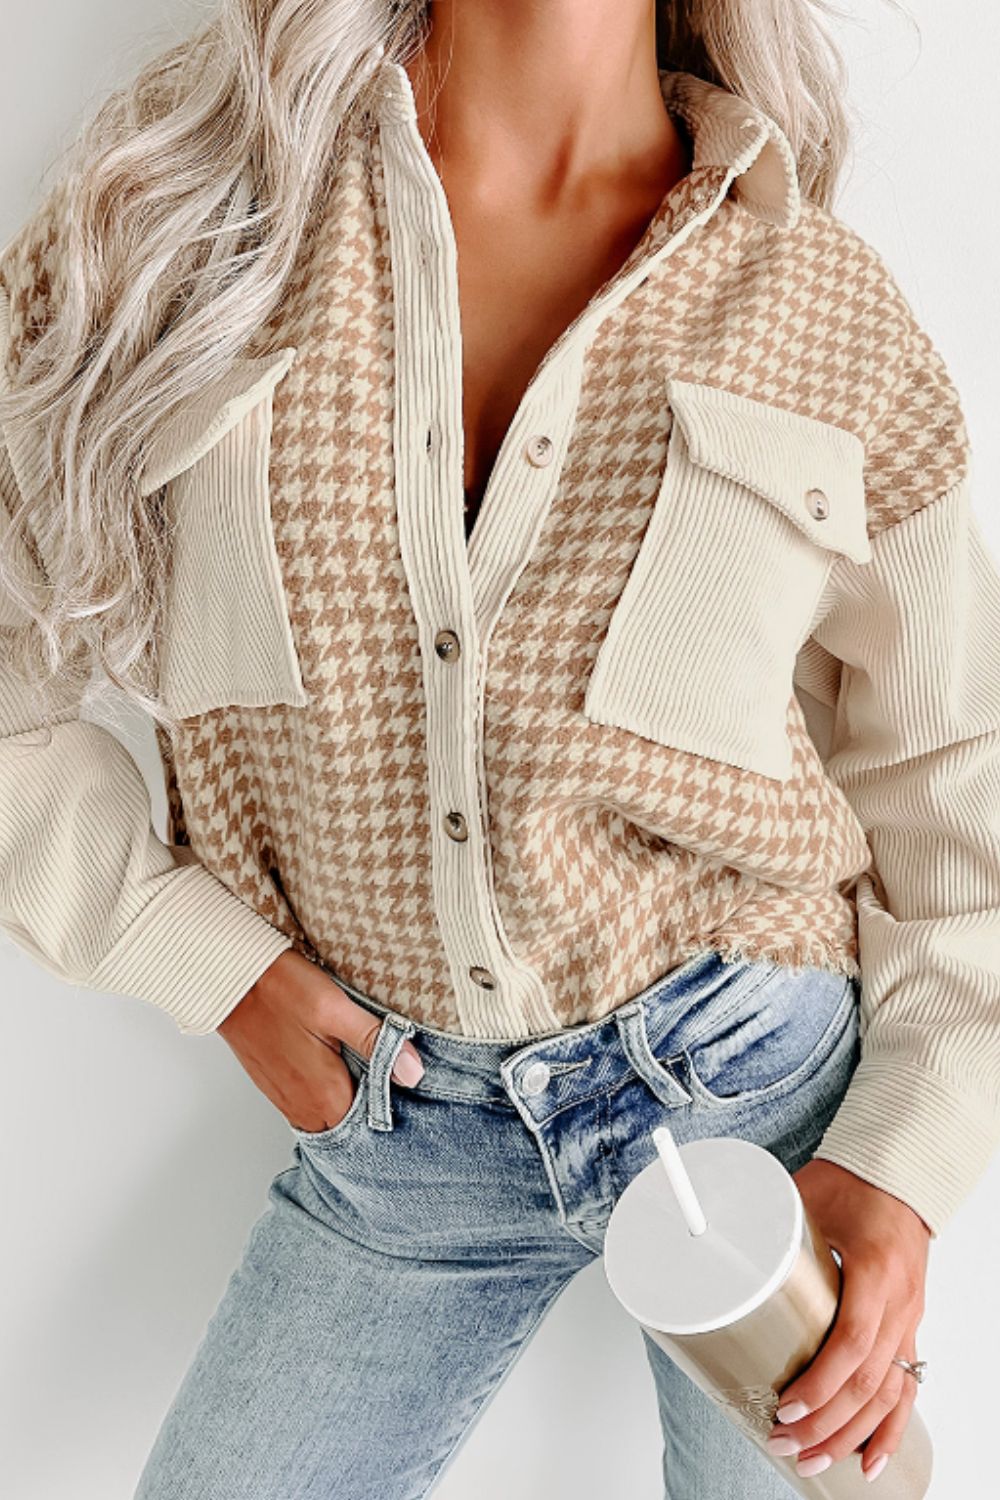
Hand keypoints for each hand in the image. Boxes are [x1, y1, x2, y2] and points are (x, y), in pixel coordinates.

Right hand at [215, 950, 424, 1131]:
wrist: (230, 981)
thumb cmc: (280, 990)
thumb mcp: (335, 1008)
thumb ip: (374, 1041)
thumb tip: (413, 1072)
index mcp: (325, 1095)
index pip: (369, 1125)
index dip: (390, 1108)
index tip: (406, 1089)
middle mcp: (303, 1106)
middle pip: (349, 1124)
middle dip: (371, 1106)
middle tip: (389, 1075)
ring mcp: (285, 1098)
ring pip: (328, 1116)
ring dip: (348, 1100)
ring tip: (366, 1070)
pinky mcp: (274, 1085)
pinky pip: (308, 1104)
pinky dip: (327, 1094)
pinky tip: (336, 1066)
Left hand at [766, 1159, 931, 1483]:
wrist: (897, 1174)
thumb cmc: (850, 1182)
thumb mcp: (806, 1197)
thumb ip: (764, 1219)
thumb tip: (705, 1234)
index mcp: (876, 1269)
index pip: (853, 1339)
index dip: (821, 1381)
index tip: (786, 1405)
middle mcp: (900, 1301)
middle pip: (868, 1381)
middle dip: (825, 1424)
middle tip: (783, 1443)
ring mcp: (909, 1317)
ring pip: (888, 1394)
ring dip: (850, 1435)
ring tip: (811, 1461)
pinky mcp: (908, 1326)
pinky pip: (906, 1388)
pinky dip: (890, 1428)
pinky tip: (868, 1459)